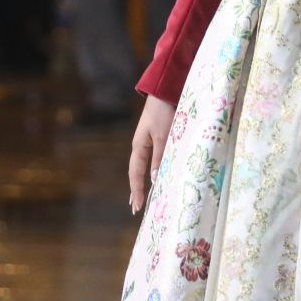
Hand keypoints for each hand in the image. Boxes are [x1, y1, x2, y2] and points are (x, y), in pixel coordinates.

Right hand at [128, 95, 174, 212]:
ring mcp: (147, 142)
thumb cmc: (165, 113)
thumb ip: (160, 157)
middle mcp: (140, 146)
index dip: (137, 191)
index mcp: (139, 146)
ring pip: (143, 167)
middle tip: (136, 208)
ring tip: (141, 197)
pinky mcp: (155, 137)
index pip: (135, 174)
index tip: (138, 207)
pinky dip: (151, 171)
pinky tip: (154, 177)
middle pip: (136, 172)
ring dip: (142, 182)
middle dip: (136, 190)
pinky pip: (151, 159)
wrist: (165, 92)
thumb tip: (155, 179)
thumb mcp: (164, 137)